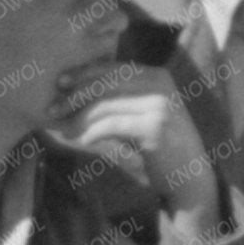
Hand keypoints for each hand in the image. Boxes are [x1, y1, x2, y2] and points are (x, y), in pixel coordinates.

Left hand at [41, 65, 220, 218]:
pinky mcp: (154, 127)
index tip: (61, 82)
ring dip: (79, 118)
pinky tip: (83, 141)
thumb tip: (76, 92)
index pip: (114, 67)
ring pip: (106, 105)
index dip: (84, 73)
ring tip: (64, 129)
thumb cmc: (161, 146)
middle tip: (52, 108)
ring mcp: (159, 105)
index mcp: (157, 76)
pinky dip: (92, 133)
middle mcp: (160, 85)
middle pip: (106, 82)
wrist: (191, 177)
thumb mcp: (145, 114)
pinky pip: (111, 125)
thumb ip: (122, 99)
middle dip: (75, 95)